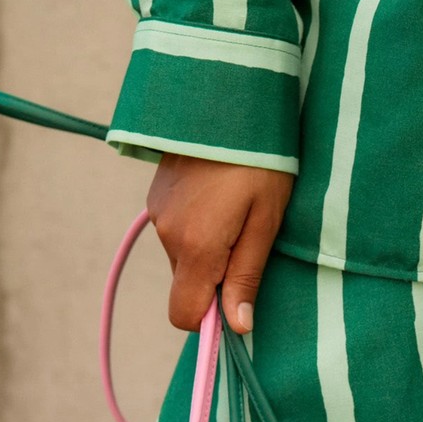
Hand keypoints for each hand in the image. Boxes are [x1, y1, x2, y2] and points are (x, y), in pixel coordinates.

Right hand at [146, 154, 294, 334]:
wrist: (227, 94)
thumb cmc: (260, 159)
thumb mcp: (265, 220)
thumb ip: (247, 275)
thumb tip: (237, 326)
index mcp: (197, 248)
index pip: (184, 314)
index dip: (210, 319)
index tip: (238, 299)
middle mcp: (168, 234)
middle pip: (188, 284)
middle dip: (216, 278)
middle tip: (250, 240)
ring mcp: (158, 213)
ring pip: (183, 257)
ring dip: (209, 249)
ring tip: (237, 210)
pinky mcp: (156, 195)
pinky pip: (176, 231)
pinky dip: (197, 227)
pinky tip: (219, 197)